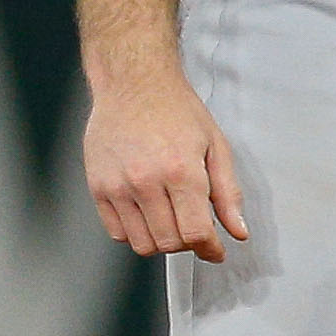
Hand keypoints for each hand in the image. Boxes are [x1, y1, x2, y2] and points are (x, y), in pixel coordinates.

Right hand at [84, 75, 248, 263]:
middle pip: (169, 243)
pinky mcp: (97, 187)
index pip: (195, 233)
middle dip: (188, 243)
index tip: (216, 250)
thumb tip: (238, 232)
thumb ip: (229, 194)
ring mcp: (117, 186)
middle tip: (195, 227)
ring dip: (162, 241)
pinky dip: (136, 232)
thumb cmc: (178, 111)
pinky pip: (117, 232)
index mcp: (181, 171)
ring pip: (142, 243)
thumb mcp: (217, 147)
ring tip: (172, 219)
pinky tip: (148, 214)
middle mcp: (146, 181)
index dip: (210, 249)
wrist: (134, 85)